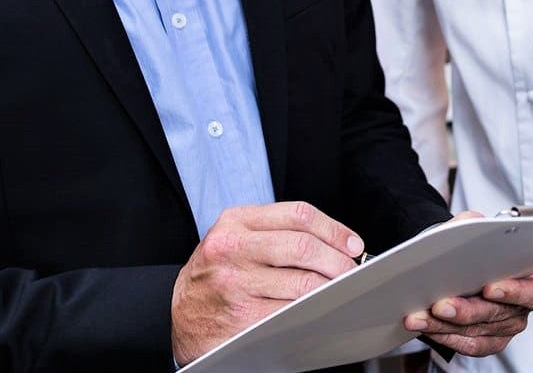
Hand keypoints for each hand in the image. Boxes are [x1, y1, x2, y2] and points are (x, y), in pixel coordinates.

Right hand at [171, 202, 363, 363]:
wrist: (179, 312)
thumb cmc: (217, 273)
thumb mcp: (236, 238)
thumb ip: (278, 232)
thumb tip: (339, 243)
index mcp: (235, 222)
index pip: (298, 215)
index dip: (334, 229)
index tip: (353, 244)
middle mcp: (232, 249)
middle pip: (303, 248)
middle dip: (338, 261)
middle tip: (352, 272)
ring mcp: (235, 284)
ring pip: (303, 283)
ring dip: (331, 289)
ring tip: (341, 290)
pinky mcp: (241, 318)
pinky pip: (291, 313)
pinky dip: (313, 312)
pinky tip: (320, 310)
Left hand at [404, 213, 532, 356]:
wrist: (459, 262)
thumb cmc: (474, 246)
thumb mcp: (476, 225)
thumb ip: (476, 224)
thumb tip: (468, 227)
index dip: (514, 291)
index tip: (489, 288)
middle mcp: (521, 306)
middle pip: (497, 314)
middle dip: (466, 310)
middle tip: (440, 305)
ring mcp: (505, 327)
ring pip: (475, 331)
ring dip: (444, 325)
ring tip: (419, 317)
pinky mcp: (487, 342)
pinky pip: (467, 345)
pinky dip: (444, 336)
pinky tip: (426, 327)